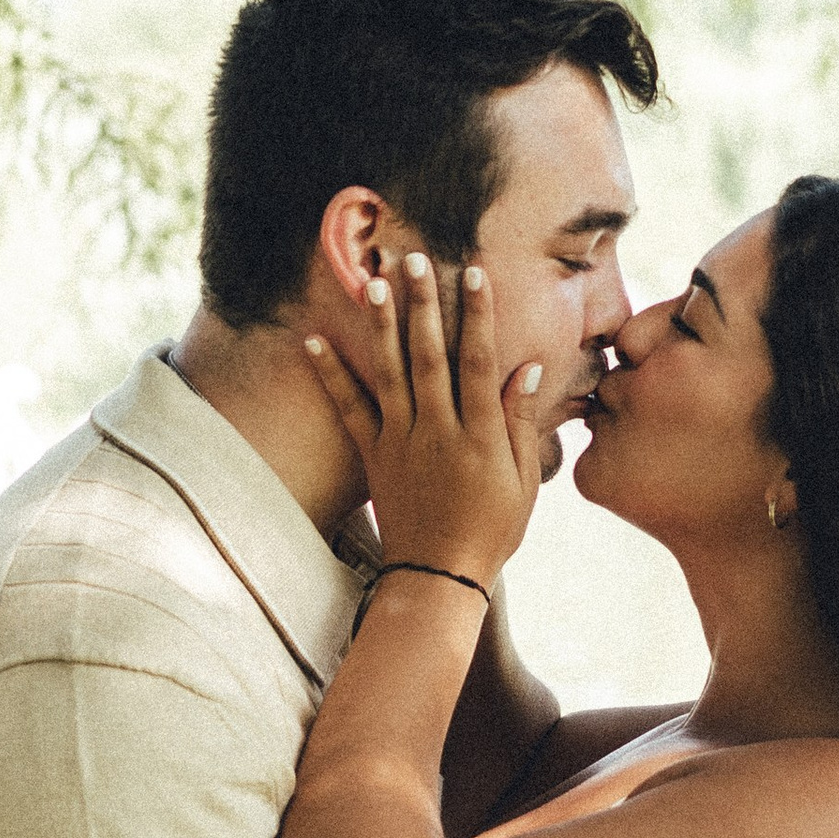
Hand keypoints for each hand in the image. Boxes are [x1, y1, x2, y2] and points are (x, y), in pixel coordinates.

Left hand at [306, 252, 542, 586]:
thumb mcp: (523, 483)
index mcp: (479, 437)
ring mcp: (400, 441)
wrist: (437, 578)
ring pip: (389, 373)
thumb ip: (521, 424)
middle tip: (414, 259)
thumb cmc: (491, 531)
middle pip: (429, 356)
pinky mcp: (373, 454)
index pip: (478, 363)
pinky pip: (348, 408)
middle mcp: (437, 432)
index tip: (474, 272)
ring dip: (380, 325)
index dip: (478, 315)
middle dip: (423, 304)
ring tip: (370, 282)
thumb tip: (525, 369)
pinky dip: (330, 374)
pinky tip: (312, 340)